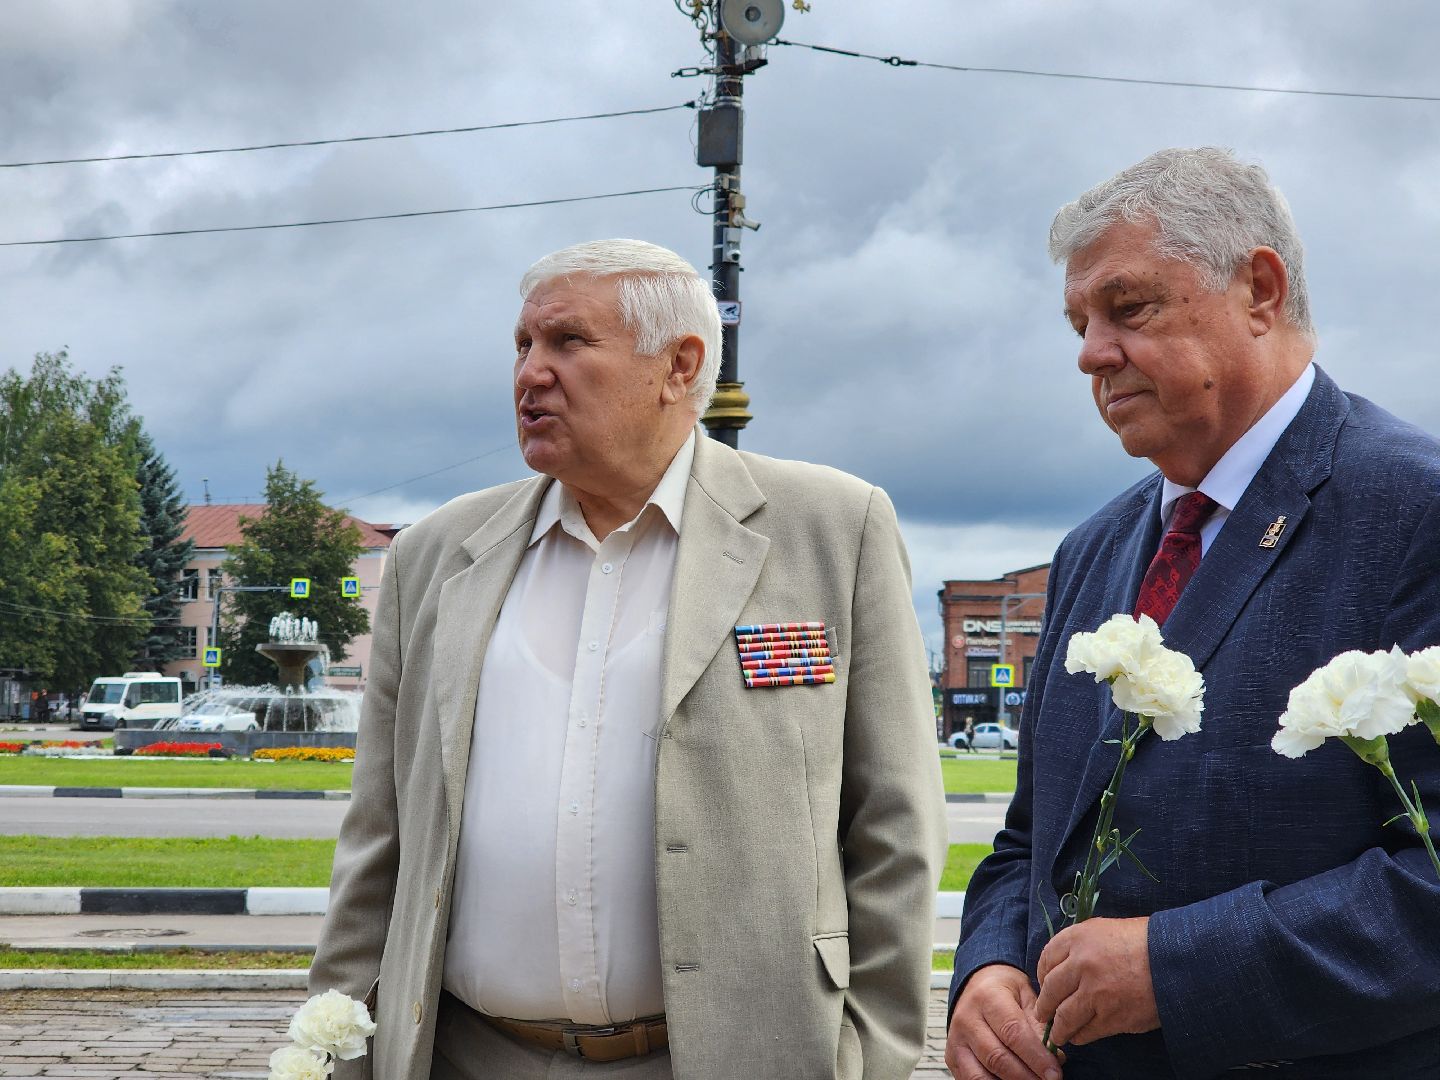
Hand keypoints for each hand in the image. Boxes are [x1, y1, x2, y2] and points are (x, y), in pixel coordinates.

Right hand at [946, 963, 1063, 1079]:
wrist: (977, 984)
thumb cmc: (1006, 991)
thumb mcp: (1027, 996)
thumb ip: (1039, 1025)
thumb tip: (1054, 1057)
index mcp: (987, 997)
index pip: (1013, 1032)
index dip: (1036, 1057)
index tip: (1055, 1073)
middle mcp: (966, 1018)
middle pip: (997, 1058)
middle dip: (1027, 1076)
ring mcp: (956, 1040)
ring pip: (981, 1075)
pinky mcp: (952, 1057)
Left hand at [1035, 916, 1158, 1046]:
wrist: (1176, 960)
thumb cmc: (1144, 941)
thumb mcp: (1105, 929)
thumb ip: (1081, 944)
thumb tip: (1063, 965)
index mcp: (1078, 938)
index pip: (1046, 959)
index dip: (1042, 975)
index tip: (1044, 985)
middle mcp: (1081, 964)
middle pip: (1050, 990)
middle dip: (1044, 1006)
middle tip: (1043, 1013)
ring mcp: (1095, 993)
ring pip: (1064, 1017)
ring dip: (1058, 1028)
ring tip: (1057, 1033)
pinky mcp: (1112, 1017)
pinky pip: (1086, 1032)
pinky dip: (1079, 1036)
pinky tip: (1079, 1036)